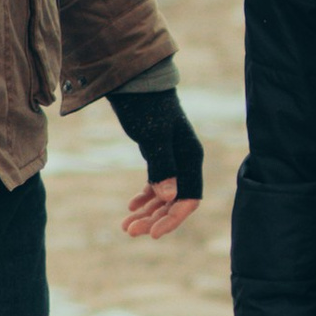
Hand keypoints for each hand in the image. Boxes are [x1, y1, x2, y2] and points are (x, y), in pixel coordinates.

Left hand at [107, 79, 202, 239]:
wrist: (132, 80)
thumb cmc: (144, 106)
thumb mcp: (152, 135)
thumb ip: (162, 166)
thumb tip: (170, 198)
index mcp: (190, 156)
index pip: (189, 198)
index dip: (172, 219)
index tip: (151, 234)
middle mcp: (185, 159)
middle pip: (175, 201)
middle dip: (154, 219)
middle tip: (129, 230)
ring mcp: (172, 157)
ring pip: (164, 195)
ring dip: (148, 212)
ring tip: (125, 225)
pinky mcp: (158, 153)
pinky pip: (156, 183)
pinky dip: (145, 197)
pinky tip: (131, 207)